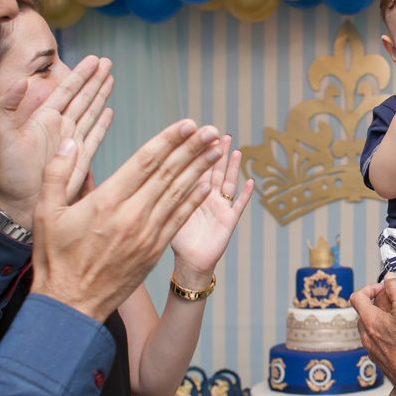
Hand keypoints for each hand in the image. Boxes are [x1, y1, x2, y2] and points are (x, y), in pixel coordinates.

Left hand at [0, 55, 113, 227]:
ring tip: (111, 78)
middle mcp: (59, 128)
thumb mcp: (1, 137)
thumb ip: (7, 107)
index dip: (80, 74)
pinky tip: (110, 112)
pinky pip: (95, 136)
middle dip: (94, 79)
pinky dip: (103, 124)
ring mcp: (71, 142)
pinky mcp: (80, 158)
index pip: (66, 91)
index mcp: (42, 119)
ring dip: (101, 95)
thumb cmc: (8, 174)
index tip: (93, 59)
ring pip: (91, 112)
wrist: (19, 204)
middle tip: (107, 62)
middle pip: (82, 97)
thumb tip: (20, 81)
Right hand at [30, 119, 222, 321]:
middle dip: (192, 149)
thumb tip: (72, 143)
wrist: (72, 305)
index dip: (169, 140)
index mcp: (106, 202)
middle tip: (211, 129)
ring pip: (178, 194)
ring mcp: (147, 235)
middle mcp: (132, 216)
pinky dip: (194, 200)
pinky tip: (207, 185)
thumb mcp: (45, 213)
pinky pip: (179, 220)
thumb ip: (57, 174)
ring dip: (199, 169)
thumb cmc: (55, 257)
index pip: (145, 162)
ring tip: (215, 149)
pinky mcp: (154, 251)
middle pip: (168, 174)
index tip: (188, 124)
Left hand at [169, 135, 254, 287]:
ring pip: (228, 182)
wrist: (188, 262)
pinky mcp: (229, 221)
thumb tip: (145, 175)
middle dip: (217, 152)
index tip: (198, 133)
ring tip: (236, 150)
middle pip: (214, 169)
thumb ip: (161, 195)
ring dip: (232, 167)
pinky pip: (239, 205)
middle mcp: (208, 196)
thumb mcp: (164, 213)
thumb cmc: (176, 239)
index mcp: (191, 192)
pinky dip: (245, 194)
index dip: (197, 151)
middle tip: (221, 134)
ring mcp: (220, 207)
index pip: (194, 166)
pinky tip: (250, 182)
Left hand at [352, 278, 395, 395]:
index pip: (357, 297)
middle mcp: (367, 337)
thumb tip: (389, 277)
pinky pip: (379, 343)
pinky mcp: (381, 361)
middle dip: (377, 304)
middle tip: (393, 303)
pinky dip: (387, 336)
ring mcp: (373, 351)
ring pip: (372, 329)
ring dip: (382, 321)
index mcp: (370, 321)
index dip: (369, 288)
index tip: (383, 288)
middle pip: (364, 314)